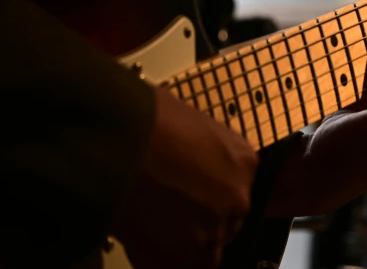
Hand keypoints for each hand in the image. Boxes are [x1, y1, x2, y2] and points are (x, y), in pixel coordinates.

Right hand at [112, 88, 257, 268]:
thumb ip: (202, 150)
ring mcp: (214, 231)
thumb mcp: (191, 123)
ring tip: (150, 229)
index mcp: (244, 161)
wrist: (117, 139)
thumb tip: (189, 158)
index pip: (236, 188)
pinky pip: (176, 267)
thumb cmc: (148, 119)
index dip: (209, 193)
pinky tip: (139, 241)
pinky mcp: (183, 257)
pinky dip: (158, 260)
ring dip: (182, 245)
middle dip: (200, 220)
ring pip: (205, 251)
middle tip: (167, 212)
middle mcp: (238, 198)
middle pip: (225, 221)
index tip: (188, 192)